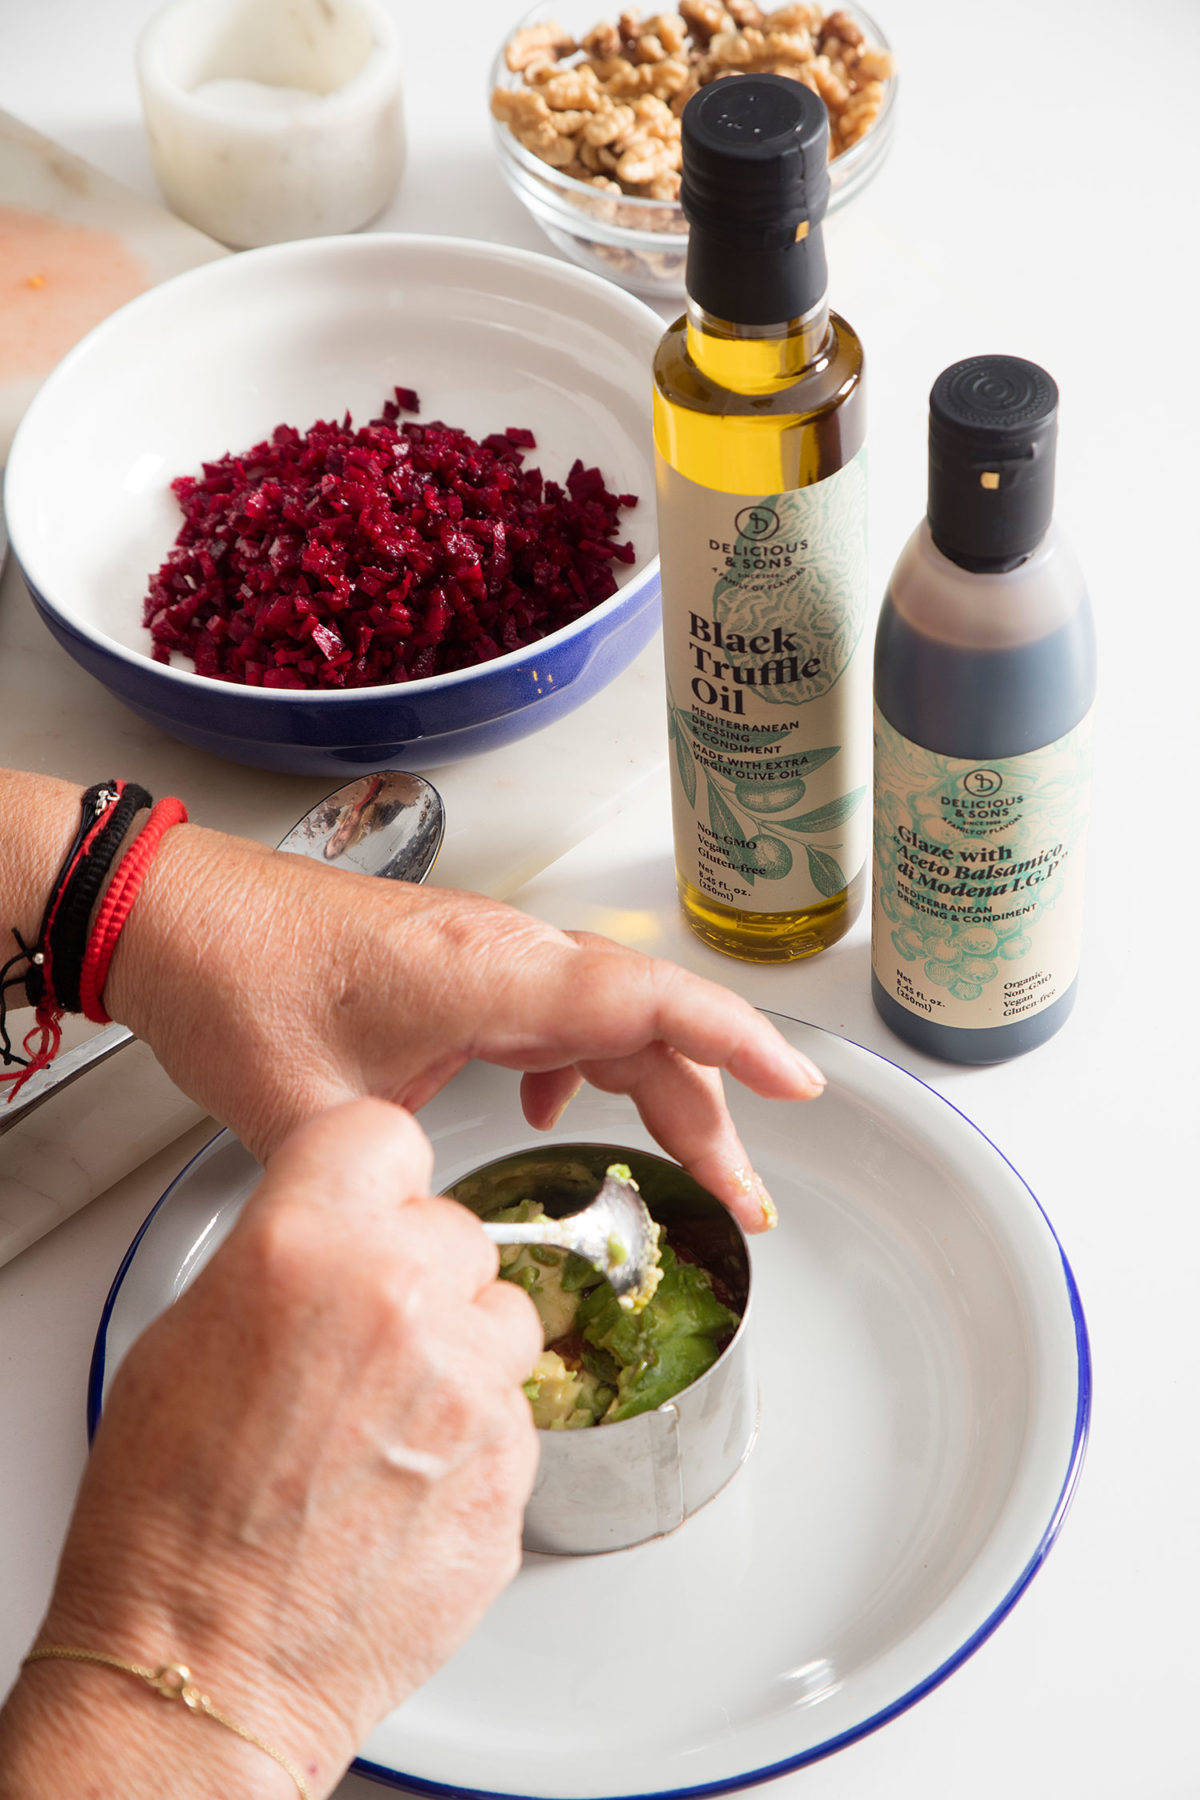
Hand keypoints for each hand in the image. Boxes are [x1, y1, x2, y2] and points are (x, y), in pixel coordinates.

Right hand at [5, 1100, 540, 1798]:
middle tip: (362, 1336)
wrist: (203, 1665)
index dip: (375, 1173)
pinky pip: (515, 1408)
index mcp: (305, 1246)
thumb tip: (335, 1234)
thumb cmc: (168, 1519)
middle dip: (419, 1270)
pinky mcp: (513, 1464)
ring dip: (460, 1348)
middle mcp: (401, 1299)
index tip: (371, 1197)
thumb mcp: (186, 1334)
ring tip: (384, 1416)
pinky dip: (475, 1432)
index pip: (388, 1135)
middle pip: (455, 1227)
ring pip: (502, 1313)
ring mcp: (470, 1384)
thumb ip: (282, 1256)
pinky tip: (404, 1476)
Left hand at [106, 823, 824, 1231]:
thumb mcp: (302, 1110)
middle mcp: (500, 952)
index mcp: (483, 973)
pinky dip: (582, 1065)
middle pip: (644, 1020)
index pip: (643, 998)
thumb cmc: (230, 980)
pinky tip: (554, 1113)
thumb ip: (384, 1185)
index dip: (733, 1041)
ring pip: (607, 1016)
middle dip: (710, 1107)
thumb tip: (435, 1250)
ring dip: (655, 1087)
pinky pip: (555, 1011)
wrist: (167, 909)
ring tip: (688, 1168)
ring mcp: (482, 954)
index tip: (801, 1087)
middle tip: (746, 1199)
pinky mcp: (457, 966)